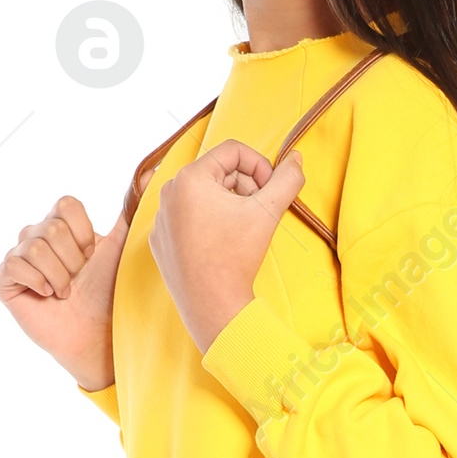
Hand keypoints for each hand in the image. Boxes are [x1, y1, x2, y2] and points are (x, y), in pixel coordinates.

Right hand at [0, 196, 128, 388]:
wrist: (95, 333)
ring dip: (59, 276)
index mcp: (60, 224)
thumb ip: (130, 210)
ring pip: (36, 247)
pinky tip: (46, 296)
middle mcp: (36, 235)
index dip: (83, 234)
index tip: (91, 257)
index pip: (66, 205)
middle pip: (52, 228)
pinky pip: (14, 264)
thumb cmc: (107, 292)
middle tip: (77, 280)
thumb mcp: (120, 247)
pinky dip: (38, 283)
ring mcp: (18, 256)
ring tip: (65, 292)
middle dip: (73, 260)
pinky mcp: (3, 279)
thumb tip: (151, 172)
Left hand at [148, 139, 305, 353]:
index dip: (260, 165)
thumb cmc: (236, 257)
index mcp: (190, 178)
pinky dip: (208, 224)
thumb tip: (296, 159)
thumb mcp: (268, 212)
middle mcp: (169, 193)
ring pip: (203, 196)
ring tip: (241, 229)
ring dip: (228, 205)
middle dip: (244, 187)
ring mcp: (161, 218)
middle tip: (258, 212)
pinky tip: (220, 245)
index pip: (233, 151)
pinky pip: (188, 219)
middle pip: (218, 173)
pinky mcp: (161, 240)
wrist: (212, 306)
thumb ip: (287, 179)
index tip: (270, 190)